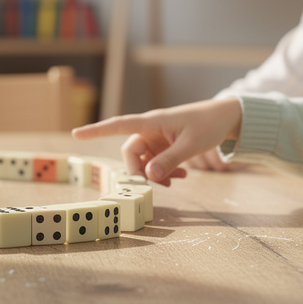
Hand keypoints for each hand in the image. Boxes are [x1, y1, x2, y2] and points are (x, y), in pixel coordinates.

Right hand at [72, 98, 242, 185]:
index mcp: (152, 122)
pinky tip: (180, 176)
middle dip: (139, 171)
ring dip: (154, 173)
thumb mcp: (191, 145)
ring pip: (143, 160)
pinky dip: (164, 171)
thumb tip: (148, 176)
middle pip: (130, 152)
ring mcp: (157, 138)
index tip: (76, 134)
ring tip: (175, 181)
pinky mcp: (164, 145)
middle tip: (157, 186)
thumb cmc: (208, 125)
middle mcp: (150, 129)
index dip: (96, 130)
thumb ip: (169, 161)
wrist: (226, 118)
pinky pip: (155, 161)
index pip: (118, 125)